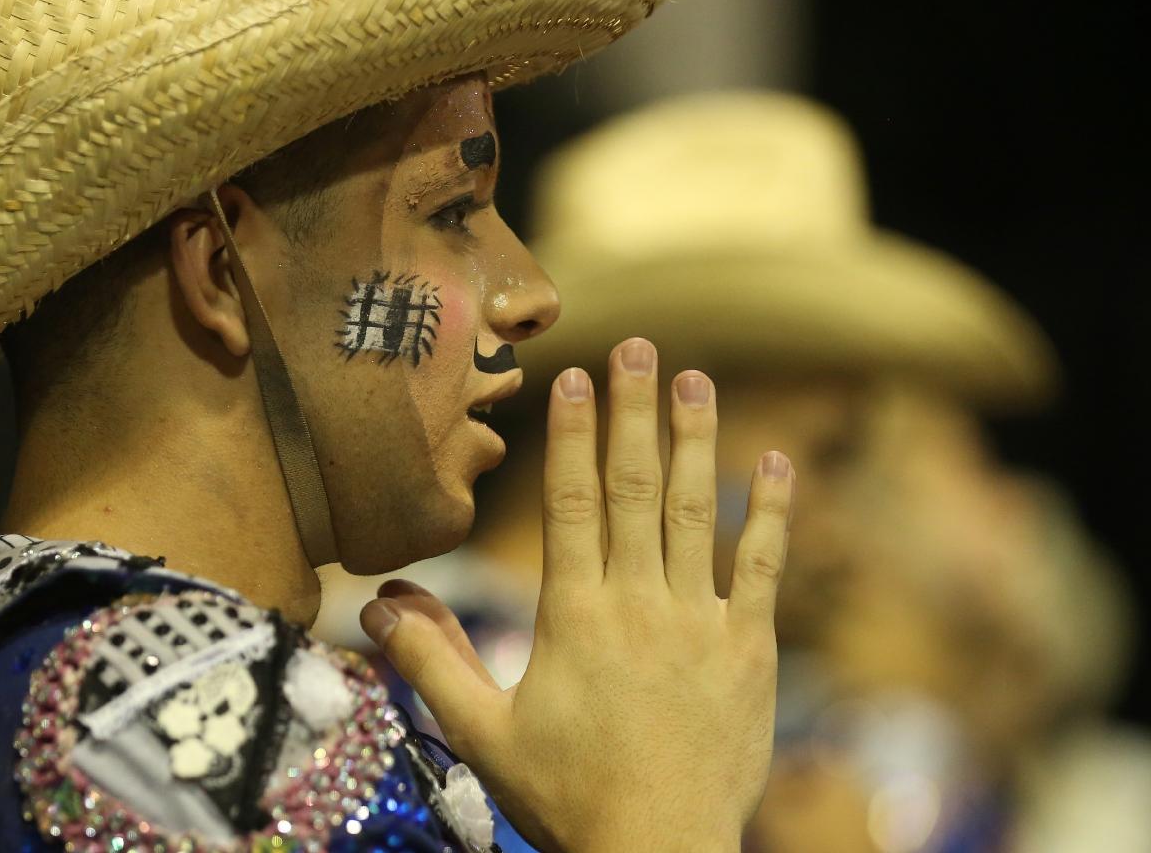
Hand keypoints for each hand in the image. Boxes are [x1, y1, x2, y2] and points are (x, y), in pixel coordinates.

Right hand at [360, 337, 794, 851]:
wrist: (659, 852)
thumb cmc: (567, 797)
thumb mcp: (482, 732)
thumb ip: (431, 661)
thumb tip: (372, 603)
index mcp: (574, 614)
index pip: (569, 502)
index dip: (570, 434)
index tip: (573, 376)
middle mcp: (638, 602)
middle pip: (633, 487)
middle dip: (633, 411)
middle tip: (639, 347)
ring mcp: (698, 622)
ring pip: (696, 512)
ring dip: (696, 440)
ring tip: (695, 380)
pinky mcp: (748, 649)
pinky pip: (761, 567)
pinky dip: (770, 514)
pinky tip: (777, 464)